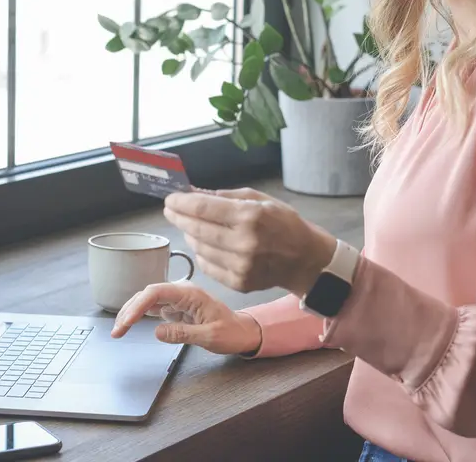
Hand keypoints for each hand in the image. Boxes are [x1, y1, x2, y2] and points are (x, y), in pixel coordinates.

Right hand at [109, 281, 262, 355]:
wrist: (242, 332)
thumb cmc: (231, 332)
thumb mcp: (210, 337)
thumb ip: (183, 333)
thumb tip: (157, 332)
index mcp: (190, 294)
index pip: (156, 292)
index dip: (137, 306)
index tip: (126, 322)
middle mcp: (181, 292)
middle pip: (147, 295)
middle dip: (129, 311)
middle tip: (117, 331)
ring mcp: (177, 299)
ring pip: (147, 300)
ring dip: (131, 312)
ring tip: (119, 330)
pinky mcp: (176, 308)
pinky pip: (153, 308)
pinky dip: (139, 315)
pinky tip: (130, 324)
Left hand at [163, 187, 337, 294]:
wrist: (305, 260)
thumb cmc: (284, 224)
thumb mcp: (260, 200)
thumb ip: (226, 196)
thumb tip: (194, 192)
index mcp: (250, 216)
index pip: (203, 208)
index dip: (182, 203)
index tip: (170, 199)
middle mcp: (244, 242)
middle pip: (196, 228)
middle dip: (179, 217)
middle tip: (171, 210)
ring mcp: (240, 265)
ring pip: (199, 248)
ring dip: (190, 235)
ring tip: (190, 227)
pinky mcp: (238, 282)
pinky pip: (207, 266)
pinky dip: (201, 253)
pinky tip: (204, 245)